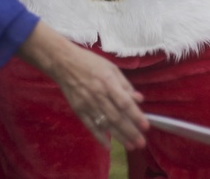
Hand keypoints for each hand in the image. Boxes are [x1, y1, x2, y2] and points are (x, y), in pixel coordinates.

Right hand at [17, 23, 147, 150]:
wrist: (64, 63)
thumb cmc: (90, 62)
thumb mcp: (111, 68)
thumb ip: (125, 84)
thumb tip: (139, 99)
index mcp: (108, 82)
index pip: (124, 103)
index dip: (136, 115)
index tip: (146, 126)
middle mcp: (98, 96)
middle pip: (116, 117)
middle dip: (130, 131)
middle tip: (141, 143)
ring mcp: (87, 105)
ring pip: (105, 124)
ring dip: (119, 136)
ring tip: (131, 146)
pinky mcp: (78, 110)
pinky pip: (90, 126)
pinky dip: (99, 137)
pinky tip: (107, 146)